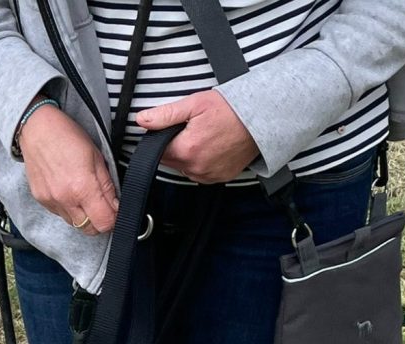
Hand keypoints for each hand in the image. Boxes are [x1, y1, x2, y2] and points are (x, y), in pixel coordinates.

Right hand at [19, 102, 117, 234]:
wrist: (36, 129)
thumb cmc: (67, 136)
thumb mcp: (97, 157)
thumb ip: (107, 186)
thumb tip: (116, 206)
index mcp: (82, 188)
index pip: (104, 223)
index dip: (114, 219)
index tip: (115, 210)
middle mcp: (64, 199)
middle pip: (89, 229)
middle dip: (99, 221)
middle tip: (102, 206)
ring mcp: (50, 201)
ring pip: (74, 224)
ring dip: (83, 216)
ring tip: (83, 195)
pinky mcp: (41, 200)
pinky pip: (60, 214)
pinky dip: (68, 208)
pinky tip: (69, 191)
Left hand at [137, 90, 259, 183]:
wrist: (262, 119)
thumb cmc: (232, 109)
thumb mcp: (195, 104)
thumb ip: (165, 114)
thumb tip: (142, 120)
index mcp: (187, 150)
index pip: (156, 150)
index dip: (161, 137)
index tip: (173, 127)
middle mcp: (197, 167)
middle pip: (170, 160)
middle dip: (174, 145)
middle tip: (192, 128)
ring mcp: (210, 175)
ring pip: (184, 167)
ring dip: (187, 155)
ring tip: (203, 136)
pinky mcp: (220, 177)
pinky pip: (200, 172)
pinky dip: (201, 162)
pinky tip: (211, 146)